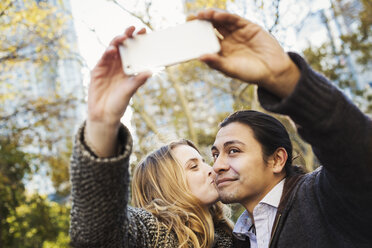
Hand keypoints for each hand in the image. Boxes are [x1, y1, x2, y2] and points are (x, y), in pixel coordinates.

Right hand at [86, 27, 150, 156]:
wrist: (104, 115)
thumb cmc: (119, 104)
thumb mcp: (130, 91)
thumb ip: (138, 81)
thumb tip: (150, 71)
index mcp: (128, 68)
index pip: (134, 51)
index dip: (138, 40)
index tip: (145, 31)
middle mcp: (118, 65)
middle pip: (122, 47)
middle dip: (128, 36)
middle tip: (134, 28)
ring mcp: (107, 67)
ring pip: (112, 50)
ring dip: (117, 42)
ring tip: (124, 37)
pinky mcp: (97, 71)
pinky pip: (103, 59)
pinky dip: (107, 53)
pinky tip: (112, 49)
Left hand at [196, 9, 299, 97]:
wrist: (273, 71)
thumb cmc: (250, 73)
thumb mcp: (231, 69)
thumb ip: (216, 62)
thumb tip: (199, 57)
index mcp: (222, 52)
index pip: (206, 41)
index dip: (196, 35)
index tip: (185, 32)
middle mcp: (228, 40)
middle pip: (211, 28)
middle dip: (201, 23)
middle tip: (189, 18)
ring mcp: (238, 32)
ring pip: (221, 21)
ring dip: (211, 16)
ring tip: (201, 14)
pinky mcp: (248, 26)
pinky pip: (234, 19)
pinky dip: (225, 15)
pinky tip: (215, 15)